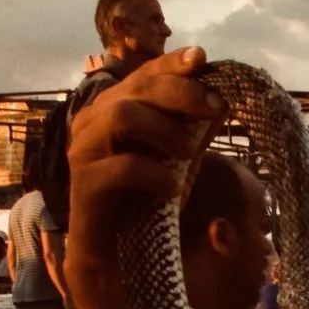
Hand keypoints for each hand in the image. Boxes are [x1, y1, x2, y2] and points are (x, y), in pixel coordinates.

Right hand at [66, 49, 226, 275]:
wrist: (113, 250)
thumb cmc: (144, 198)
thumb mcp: (177, 160)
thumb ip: (193, 131)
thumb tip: (223, 102)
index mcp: (114, 108)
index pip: (144, 76)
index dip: (171, 64)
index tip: (201, 58)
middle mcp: (95, 120)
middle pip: (137, 89)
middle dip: (180, 93)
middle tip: (214, 107)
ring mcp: (85, 149)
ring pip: (123, 116)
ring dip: (165, 130)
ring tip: (189, 151)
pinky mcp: (85, 182)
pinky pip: (123, 166)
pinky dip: (154, 174)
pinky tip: (171, 188)